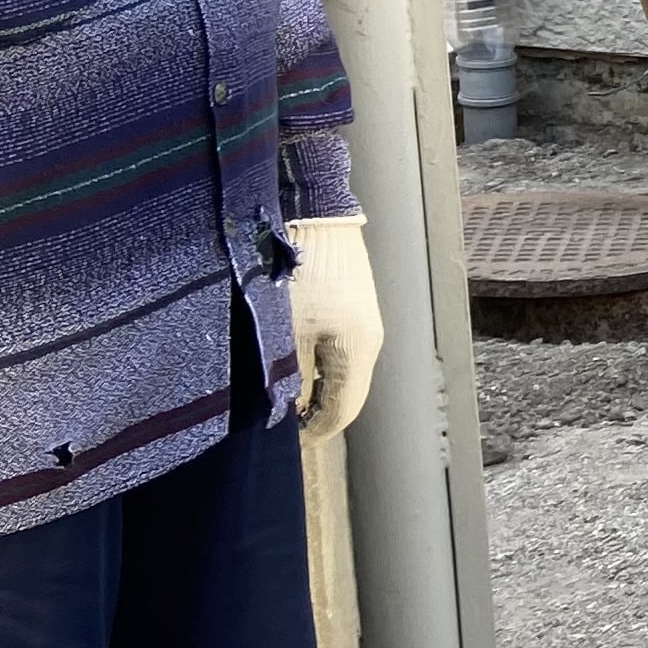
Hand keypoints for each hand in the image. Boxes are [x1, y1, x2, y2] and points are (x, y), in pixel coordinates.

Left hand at [287, 214, 388, 442]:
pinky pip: (340, 345)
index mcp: (356, 351)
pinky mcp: (353, 299)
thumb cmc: (294, 269)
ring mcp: (364, 317)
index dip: (313, 434)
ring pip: (341, 368)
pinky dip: (318, 360)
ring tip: (281, 387)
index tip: (285, 442)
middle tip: (279, 417)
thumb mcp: (282, 330)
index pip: (341, 412)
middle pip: (346, 392)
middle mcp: (369, 338)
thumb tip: (284, 410)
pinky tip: (292, 354)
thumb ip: (284, 376)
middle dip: (314, 410)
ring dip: (314, 384)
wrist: (311, 206)